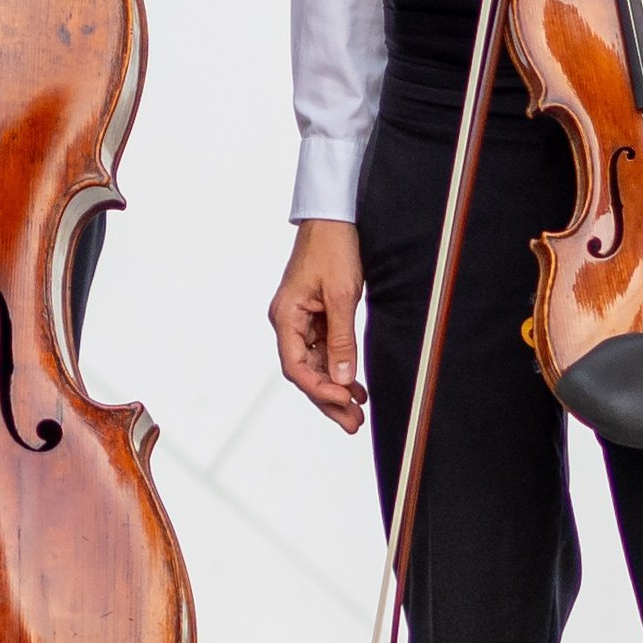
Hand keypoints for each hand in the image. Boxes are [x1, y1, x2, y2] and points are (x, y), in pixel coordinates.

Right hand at [270, 219, 368, 433]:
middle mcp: (288, 323)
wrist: (333, 219)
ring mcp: (301, 321)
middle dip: (328, 399)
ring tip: (356, 413)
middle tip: (352, 424)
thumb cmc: (332, 248)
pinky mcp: (316, 316)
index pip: (296, 367)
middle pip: (305, 372)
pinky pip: (325, 351)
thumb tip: (342, 378)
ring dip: (336, 388)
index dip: (319, 389)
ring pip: (316, 365)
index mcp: (286, 317)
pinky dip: (340, 369)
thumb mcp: (341, 295)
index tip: (343, 401)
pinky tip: (355, 386)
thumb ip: (342, 340)